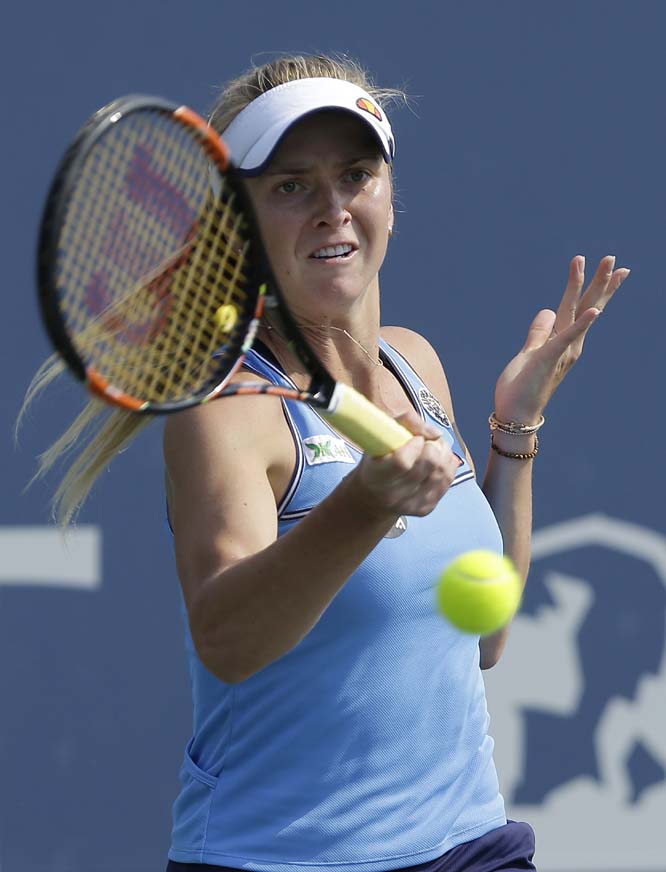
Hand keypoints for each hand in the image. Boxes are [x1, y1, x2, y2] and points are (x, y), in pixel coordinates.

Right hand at [349, 409, 461, 516]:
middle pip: (429, 464)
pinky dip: (447, 465)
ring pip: (442, 471)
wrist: (372, 498)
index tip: (414, 438)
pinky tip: (438, 460)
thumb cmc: (375, 463)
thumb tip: (435, 433)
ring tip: (432, 448)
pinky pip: (448, 480)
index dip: (415, 443)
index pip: (403, 461)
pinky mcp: (426, 507)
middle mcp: (394, 495)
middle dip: (432, 445)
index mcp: (376, 477)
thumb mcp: (378, 438)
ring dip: (443, 453)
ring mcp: (412, 504)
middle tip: (425, 441)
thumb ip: (404, 423)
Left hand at [494, 255, 629, 422]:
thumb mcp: (528, 354)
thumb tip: (547, 311)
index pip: (576, 308)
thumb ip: (538, 333)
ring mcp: (561, 351)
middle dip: (600, 282)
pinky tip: (594, 311)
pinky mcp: (549, 358)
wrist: (515, 415)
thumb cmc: (520, 388)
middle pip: (586, 306)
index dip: (588, 286)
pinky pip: (567, 338)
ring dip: (589, 287)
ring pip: (577, 313)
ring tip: (606, 266)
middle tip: (612, 258)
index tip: (602, 265)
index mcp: (562, 341)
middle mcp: (568, 345)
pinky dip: (581, 324)